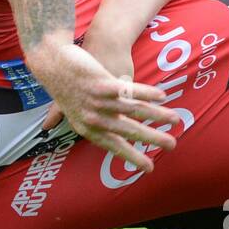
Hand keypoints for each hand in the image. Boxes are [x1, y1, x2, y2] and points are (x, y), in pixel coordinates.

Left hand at [27, 38, 175, 173]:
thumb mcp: (68, 110)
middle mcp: (95, 119)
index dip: (134, 157)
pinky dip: (148, 94)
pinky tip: (162, 97)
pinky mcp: (104, 84)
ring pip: (135, 111)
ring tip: (175, 120)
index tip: (149, 168)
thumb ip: (80, 124)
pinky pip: (131, 91)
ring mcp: (100, 102)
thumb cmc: (62, 84)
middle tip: (172, 146)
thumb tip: (77, 135)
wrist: (54, 60)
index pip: (116, 147)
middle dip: (154, 139)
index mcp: (88, 128)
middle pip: (131, 131)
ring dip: (159, 116)